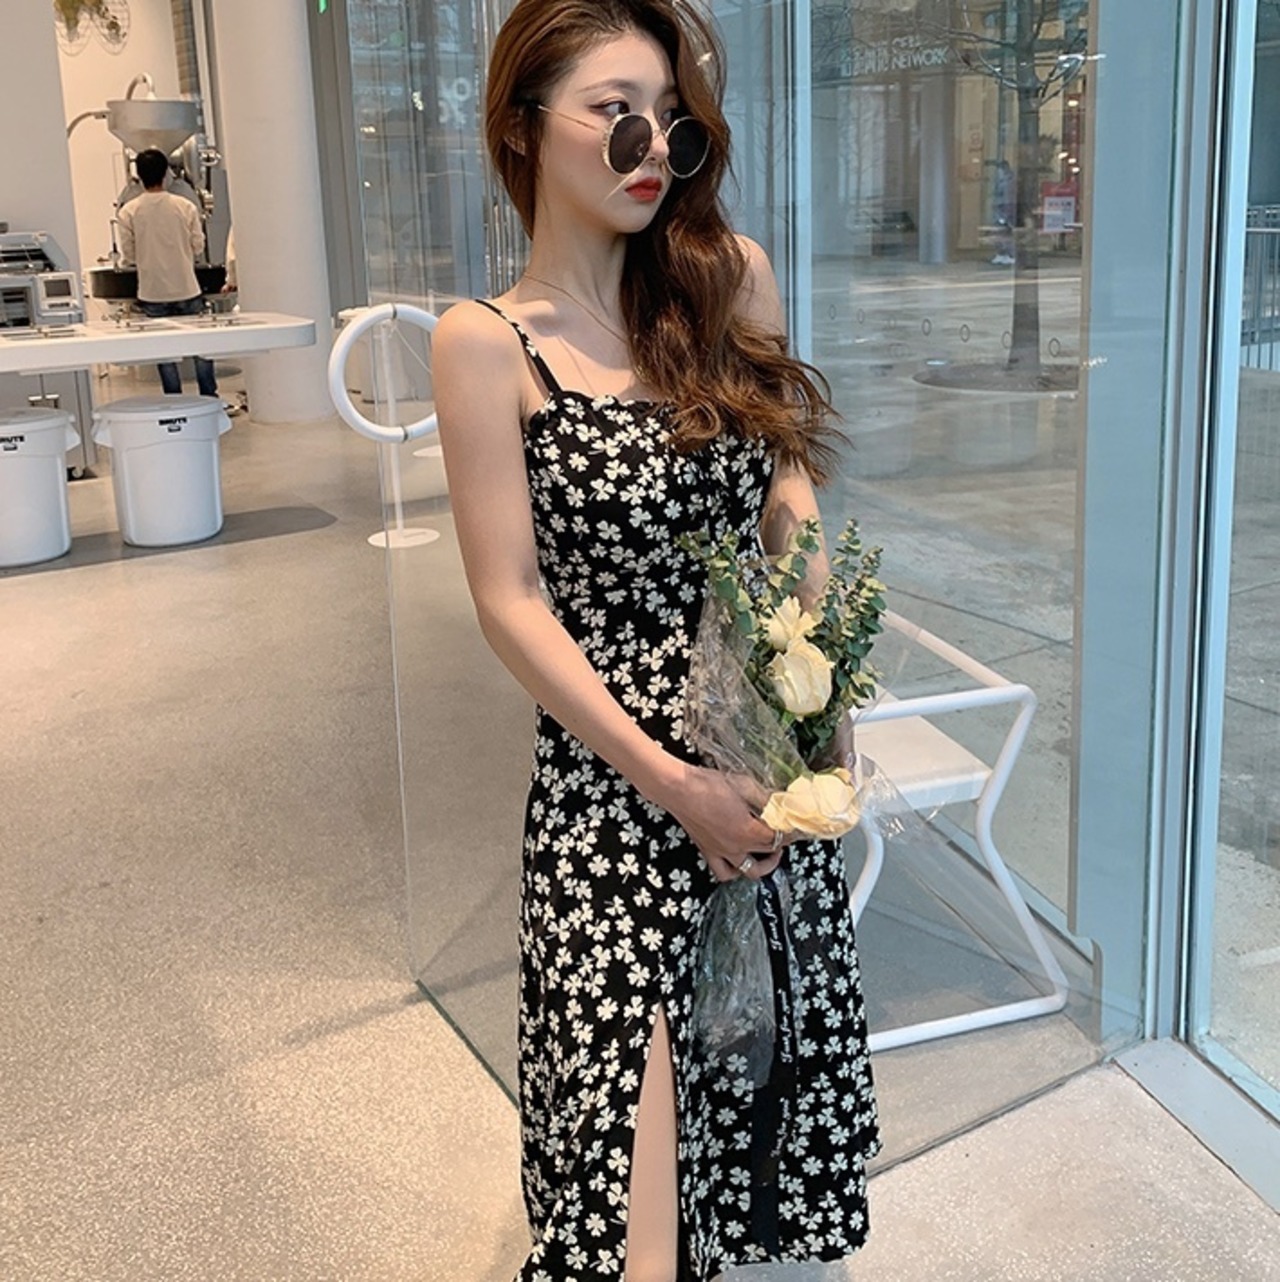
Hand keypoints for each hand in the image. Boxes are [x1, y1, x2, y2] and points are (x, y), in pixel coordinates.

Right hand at [660, 763, 790, 882]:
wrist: (678, 788)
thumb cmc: (707, 784)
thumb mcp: (744, 785)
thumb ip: (765, 797)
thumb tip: (780, 801)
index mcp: (748, 832)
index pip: (778, 838)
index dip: (790, 832)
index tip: (795, 826)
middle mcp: (736, 847)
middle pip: (767, 853)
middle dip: (781, 845)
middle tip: (785, 834)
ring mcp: (721, 852)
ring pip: (748, 871)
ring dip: (762, 866)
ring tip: (767, 855)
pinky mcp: (708, 851)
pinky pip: (723, 871)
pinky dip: (734, 871)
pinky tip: (738, 860)